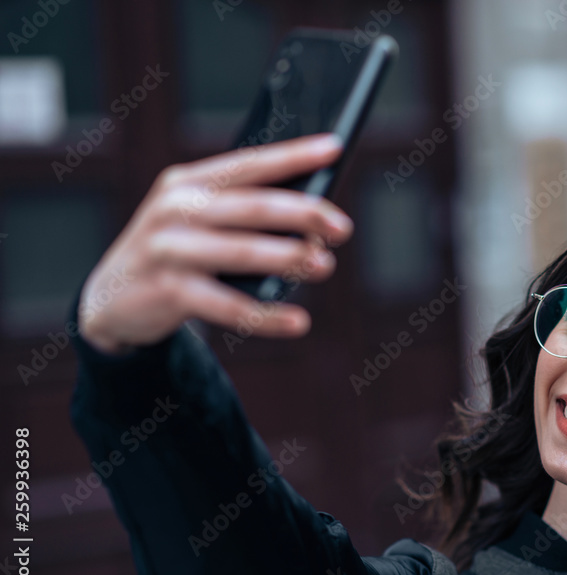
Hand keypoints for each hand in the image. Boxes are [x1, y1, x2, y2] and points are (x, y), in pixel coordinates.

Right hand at [78, 133, 352, 354]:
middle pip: (252, 207)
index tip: (335, 149)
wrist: (110, 299)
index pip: (249, 163)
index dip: (293, 156)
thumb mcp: (198, 221)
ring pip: (241, 252)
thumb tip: (315, 222)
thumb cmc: (177, 252)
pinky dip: (266, 316)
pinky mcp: (167, 291)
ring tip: (325, 265)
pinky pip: (228, 306)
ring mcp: (168, 249)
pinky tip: (297, 321)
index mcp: (187, 182)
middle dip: (303, 214)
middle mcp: (175, 209)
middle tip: (343, 227)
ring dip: (289, 259)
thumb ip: (243, 213)